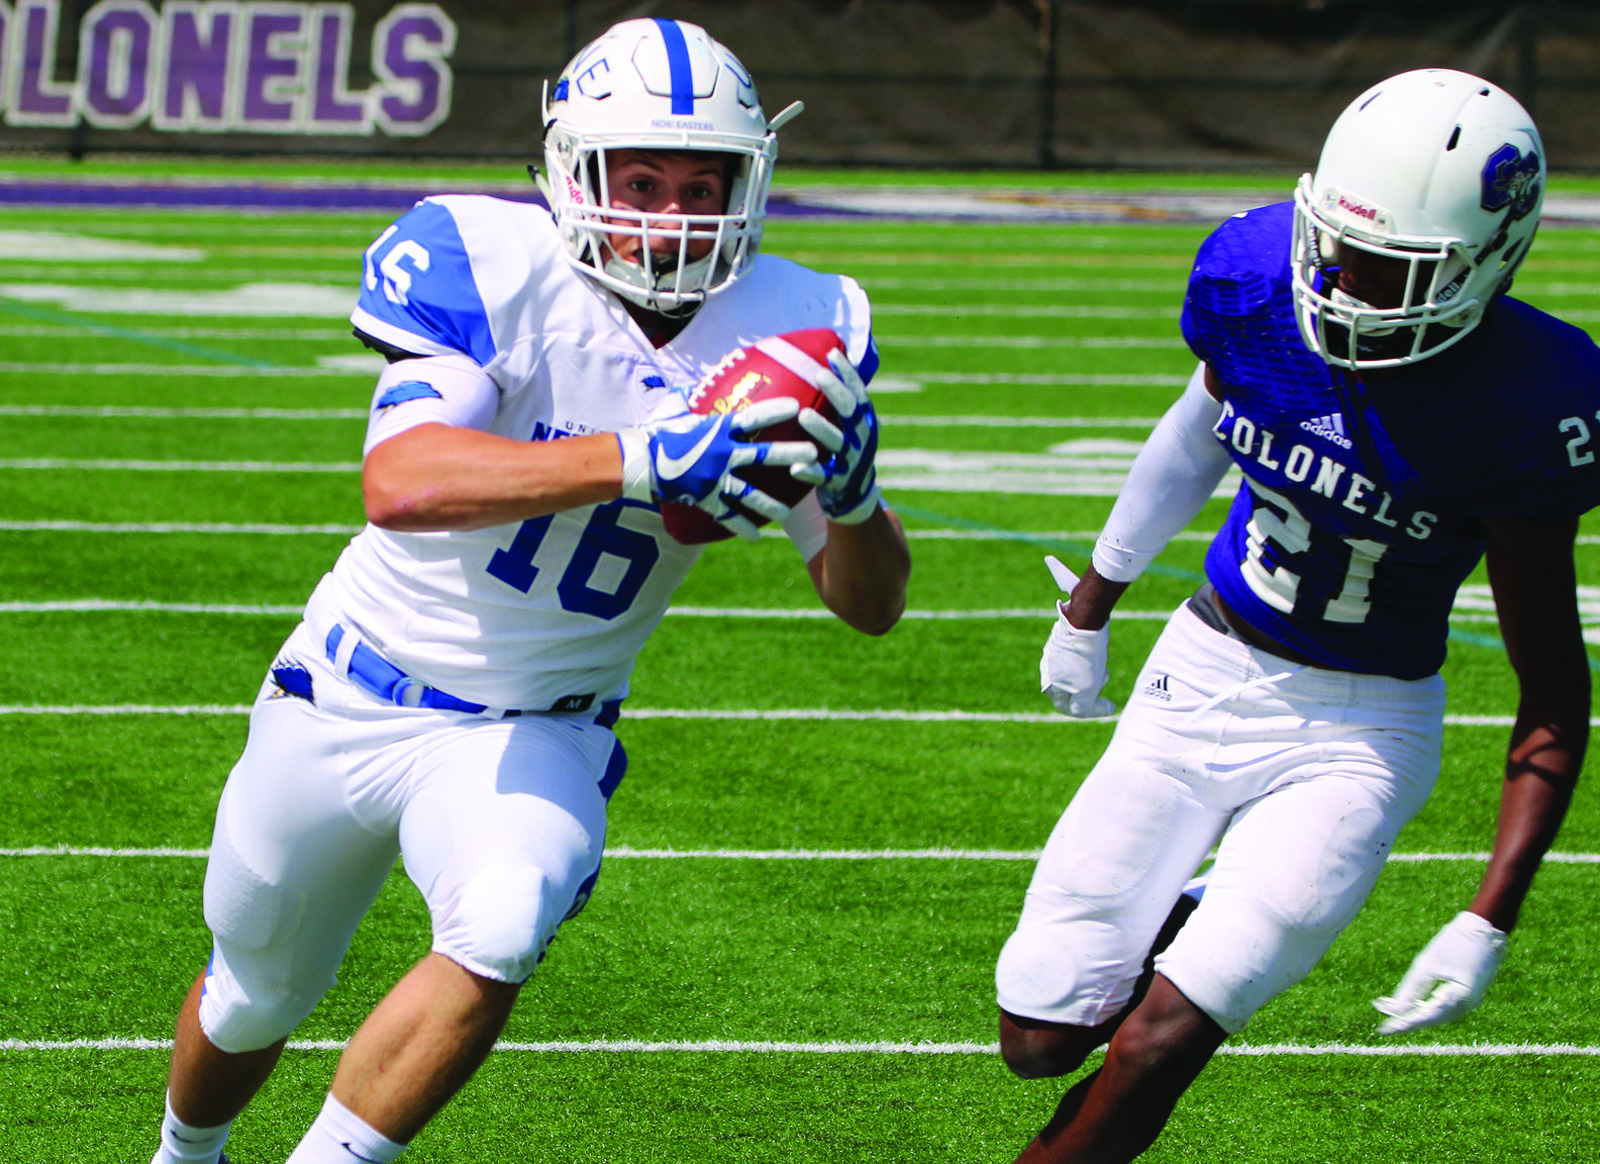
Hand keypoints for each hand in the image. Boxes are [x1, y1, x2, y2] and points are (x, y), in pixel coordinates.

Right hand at [620, 400, 818, 536]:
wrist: (638, 462)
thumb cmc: (659, 433)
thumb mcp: (677, 412)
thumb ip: (694, 401)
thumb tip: (696, 386)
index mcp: (717, 428)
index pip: (752, 417)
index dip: (775, 411)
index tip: (797, 407)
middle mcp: (721, 453)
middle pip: (764, 454)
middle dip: (791, 455)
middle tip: (814, 455)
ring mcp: (714, 478)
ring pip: (750, 493)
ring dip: (771, 504)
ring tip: (789, 513)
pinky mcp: (705, 498)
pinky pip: (727, 515)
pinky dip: (742, 526)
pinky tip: (757, 536)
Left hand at [792, 351, 880, 523]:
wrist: (854, 496)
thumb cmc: (844, 451)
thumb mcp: (848, 427)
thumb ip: (840, 402)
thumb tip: (824, 361)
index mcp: (865, 422)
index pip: (858, 393)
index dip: (847, 373)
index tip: (832, 353)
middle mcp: (863, 439)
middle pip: (852, 413)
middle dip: (837, 393)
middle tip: (819, 374)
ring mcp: (853, 462)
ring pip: (838, 443)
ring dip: (822, 429)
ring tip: (804, 415)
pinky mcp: (839, 484)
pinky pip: (824, 477)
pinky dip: (811, 472)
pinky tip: (795, 467)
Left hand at [1039, 555, 1115, 717]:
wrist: (1084, 621)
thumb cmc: (1079, 605)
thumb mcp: (1067, 592)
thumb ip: (1060, 579)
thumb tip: (1049, 559)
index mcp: (1052, 652)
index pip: (1057, 670)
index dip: (1069, 673)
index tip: (1090, 669)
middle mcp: (1052, 670)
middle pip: (1064, 686)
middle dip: (1078, 687)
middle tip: (1098, 678)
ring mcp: (1064, 683)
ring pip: (1073, 699)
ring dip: (1087, 699)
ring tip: (1101, 699)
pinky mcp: (1080, 692)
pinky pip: (1084, 709)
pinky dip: (1097, 710)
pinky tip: (1109, 708)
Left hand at [1373, 910, 1508, 1034]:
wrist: (1485, 928)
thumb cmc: (1456, 942)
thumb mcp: (1427, 965)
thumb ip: (1410, 990)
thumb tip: (1394, 1011)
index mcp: (1459, 999)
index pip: (1425, 1018)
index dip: (1402, 1025)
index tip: (1383, 1031)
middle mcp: (1466, 1006)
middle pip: (1430, 1018)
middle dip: (1404, 1017)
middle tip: (1379, 1012)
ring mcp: (1468, 1002)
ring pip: (1435, 1014)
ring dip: (1413, 1012)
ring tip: (1387, 1006)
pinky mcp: (1466, 995)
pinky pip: (1442, 1006)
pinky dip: (1424, 1005)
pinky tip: (1409, 1003)